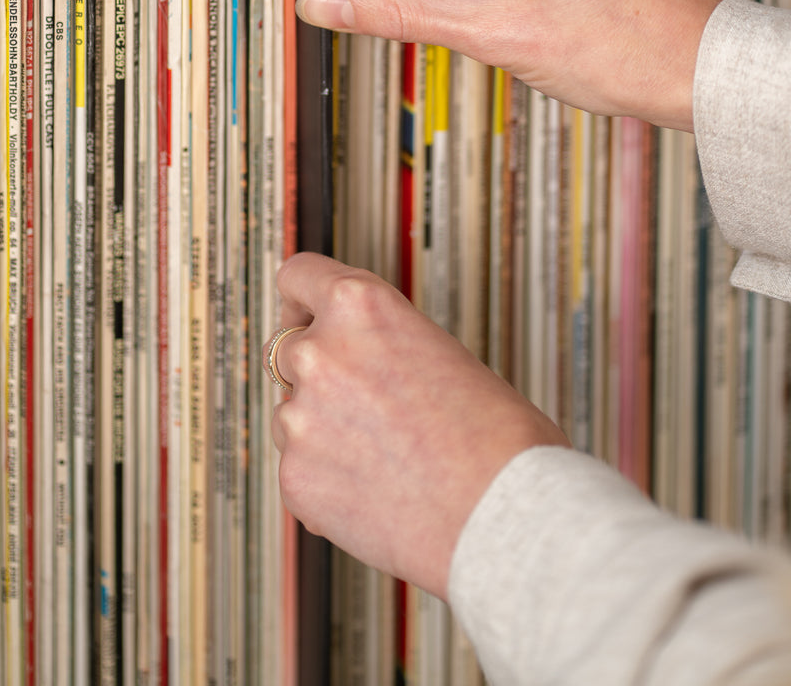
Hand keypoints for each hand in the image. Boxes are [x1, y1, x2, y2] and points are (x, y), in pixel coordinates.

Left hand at [270, 253, 566, 599]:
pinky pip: (300, 470)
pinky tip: (376, 493)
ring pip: (293, 416)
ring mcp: (301, 416)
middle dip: (315, 373)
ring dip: (322, 431)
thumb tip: (358, 363)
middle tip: (356, 401)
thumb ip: (381, 345)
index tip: (304, 318)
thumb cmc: (494, 436)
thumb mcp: (437, 350)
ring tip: (385, 459)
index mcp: (359, 306)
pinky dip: (327, 482)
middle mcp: (320, 351)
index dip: (301, 301)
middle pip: (287, 350)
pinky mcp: (295, 477)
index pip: (298, 276)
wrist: (503, 514)